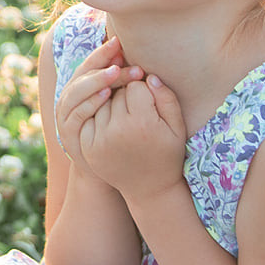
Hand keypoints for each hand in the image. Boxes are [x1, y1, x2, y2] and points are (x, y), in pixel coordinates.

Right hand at [51, 36, 149, 181]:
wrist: (109, 173)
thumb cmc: (119, 135)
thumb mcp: (119, 106)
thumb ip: (118, 84)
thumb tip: (126, 56)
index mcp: (82, 89)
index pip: (89, 64)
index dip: (102, 52)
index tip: (120, 42)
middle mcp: (70, 99)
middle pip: (81, 74)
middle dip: (100, 61)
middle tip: (120, 53)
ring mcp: (66, 116)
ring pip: (76, 91)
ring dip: (96, 80)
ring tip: (116, 71)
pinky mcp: (69, 133)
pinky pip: (77, 114)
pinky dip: (90, 102)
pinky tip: (107, 95)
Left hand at [68, 68, 188, 202]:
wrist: (148, 188)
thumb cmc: (167, 154)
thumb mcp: (177, 127)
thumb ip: (166, 98)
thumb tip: (149, 76)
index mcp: (142, 122)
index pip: (135, 85)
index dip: (143, 89)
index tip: (149, 101)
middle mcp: (117, 130)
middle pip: (116, 92)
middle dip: (125, 94)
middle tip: (136, 109)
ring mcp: (99, 138)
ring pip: (100, 102)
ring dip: (110, 103)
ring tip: (124, 118)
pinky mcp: (87, 146)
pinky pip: (89, 116)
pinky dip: (98, 116)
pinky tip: (111, 126)